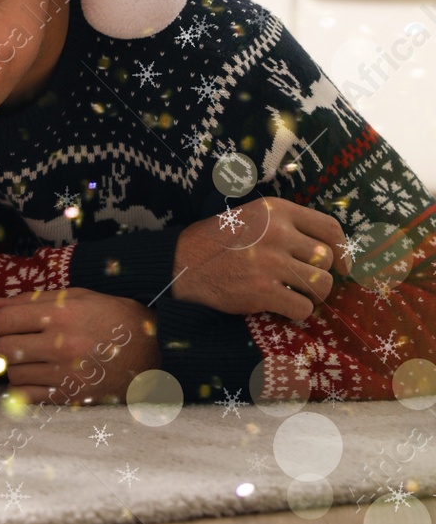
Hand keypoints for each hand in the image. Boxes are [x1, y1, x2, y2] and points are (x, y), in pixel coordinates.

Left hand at [0, 288, 159, 405]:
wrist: (153, 352)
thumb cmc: (112, 318)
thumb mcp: (76, 297)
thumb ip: (30, 300)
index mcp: (61, 314)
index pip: (4, 321)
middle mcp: (62, 344)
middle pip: (3, 347)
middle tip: (5, 342)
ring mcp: (67, 373)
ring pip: (12, 373)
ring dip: (10, 366)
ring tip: (25, 359)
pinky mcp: (72, 396)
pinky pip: (27, 396)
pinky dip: (20, 388)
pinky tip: (31, 378)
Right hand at [172, 197, 349, 320]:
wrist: (179, 264)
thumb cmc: (215, 242)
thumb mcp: (249, 217)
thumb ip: (283, 225)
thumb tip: (326, 248)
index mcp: (275, 210)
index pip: (329, 228)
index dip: (343, 250)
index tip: (342, 266)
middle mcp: (277, 233)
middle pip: (326, 259)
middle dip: (322, 275)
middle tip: (306, 283)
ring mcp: (270, 262)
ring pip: (321, 284)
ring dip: (313, 295)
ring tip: (296, 295)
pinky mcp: (262, 291)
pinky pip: (302, 308)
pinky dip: (298, 313)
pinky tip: (282, 308)